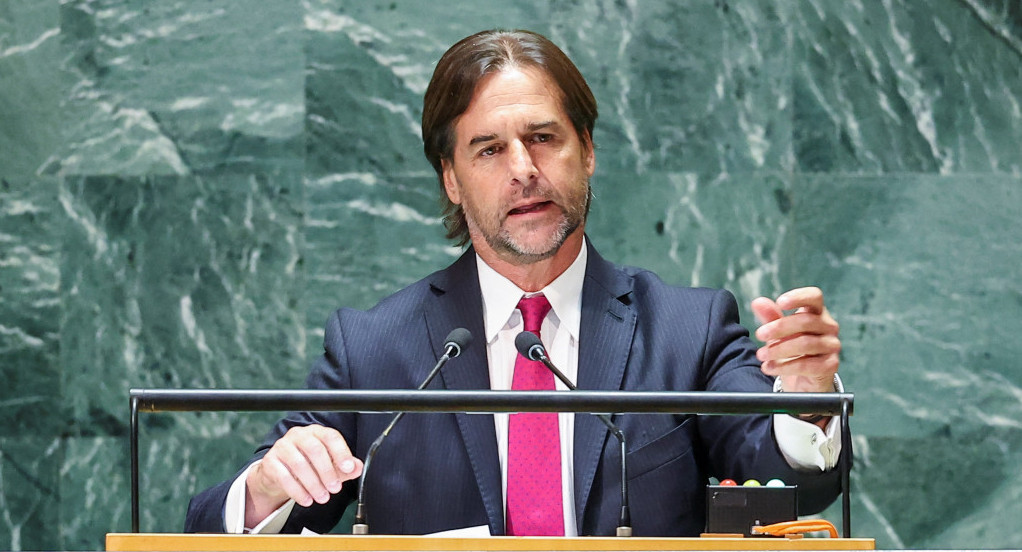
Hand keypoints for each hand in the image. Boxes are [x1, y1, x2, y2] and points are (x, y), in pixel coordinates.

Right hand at [245, 424, 362, 525]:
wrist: (278, 473)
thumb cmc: (307, 464)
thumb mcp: (328, 464)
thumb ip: (344, 466)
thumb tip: (357, 467)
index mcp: (316, 432)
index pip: (330, 437)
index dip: (341, 452)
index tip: (348, 468)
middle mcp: (298, 435)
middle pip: (315, 449)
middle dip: (327, 471)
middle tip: (335, 489)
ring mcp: (282, 446)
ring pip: (299, 464)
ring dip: (313, 484)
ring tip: (322, 498)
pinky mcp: (270, 461)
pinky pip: (284, 476)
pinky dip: (297, 491)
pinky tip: (307, 500)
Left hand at [751, 287, 840, 392]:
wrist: (802, 379)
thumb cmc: (790, 349)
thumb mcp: (778, 332)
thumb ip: (770, 317)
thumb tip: (757, 302)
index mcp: (816, 312)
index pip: (814, 297)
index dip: (799, 297)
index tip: (780, 302)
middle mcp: (829, 326)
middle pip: (806, 321)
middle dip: (779, 327)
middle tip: (759, 335)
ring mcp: (831, 346)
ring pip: (805, 343)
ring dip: (778, 349)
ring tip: (761, 355)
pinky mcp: (830, 366)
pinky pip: (807, 365)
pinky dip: (784, 367)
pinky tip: (768, 367)